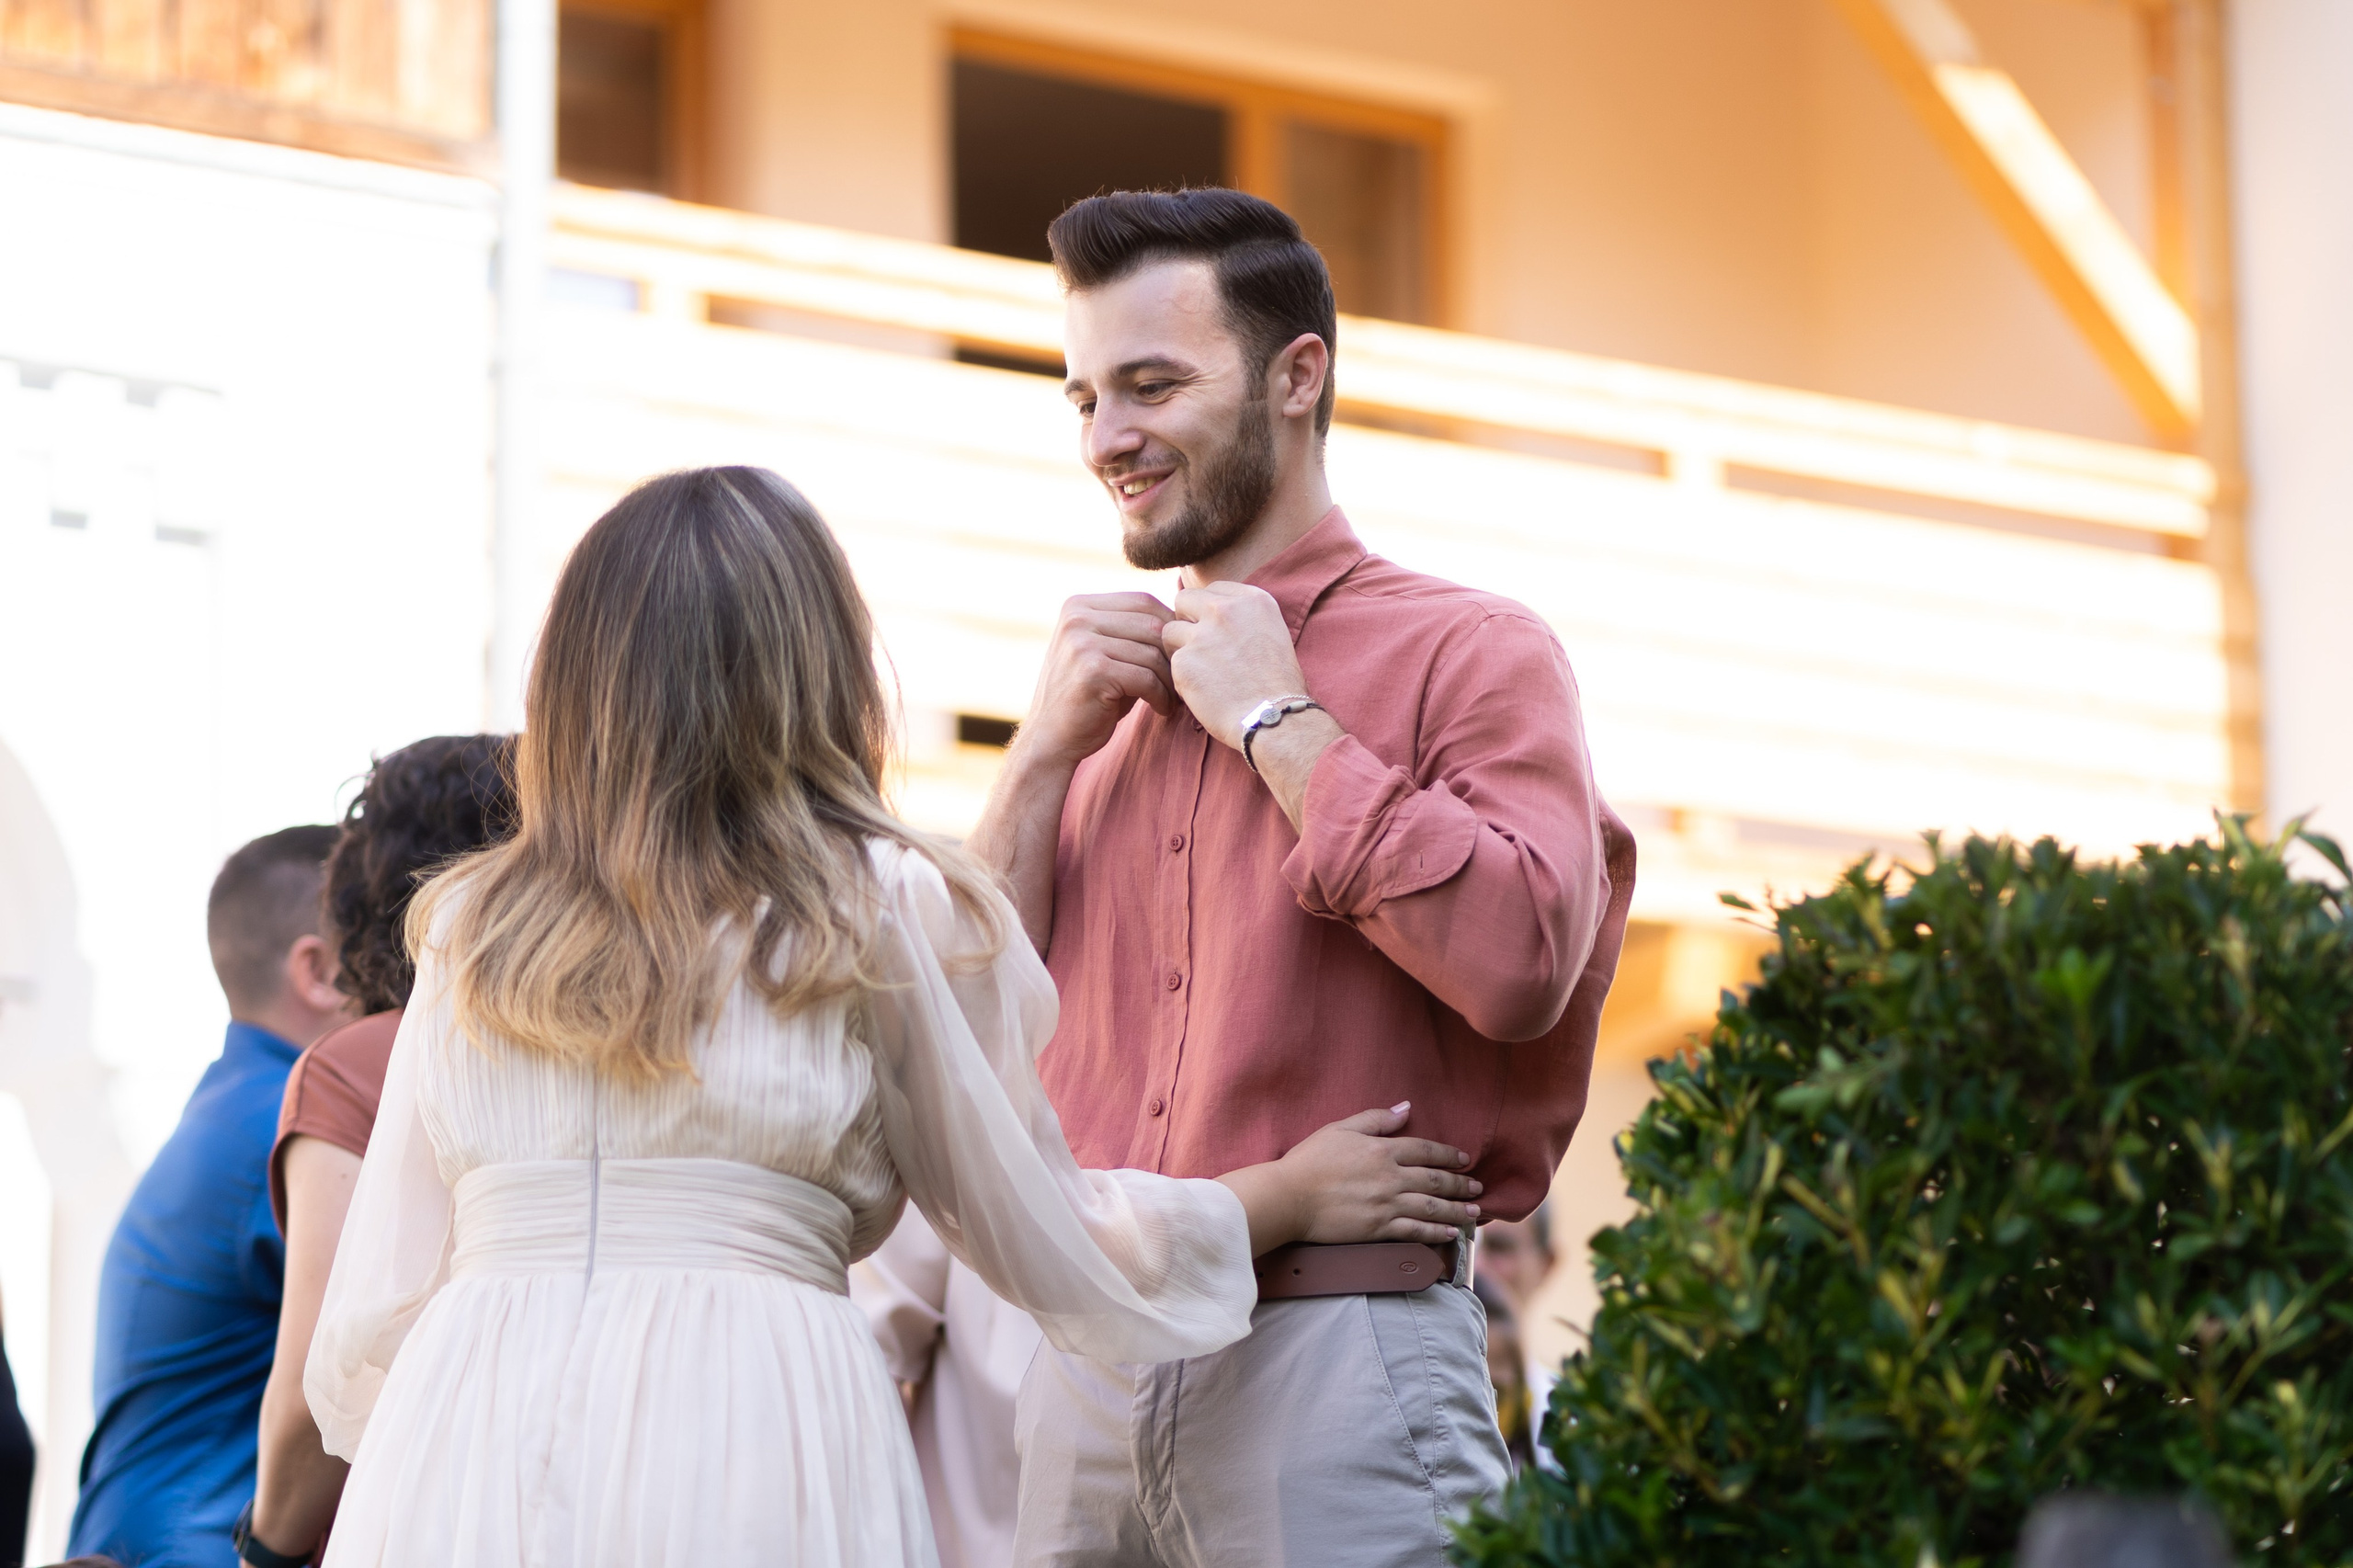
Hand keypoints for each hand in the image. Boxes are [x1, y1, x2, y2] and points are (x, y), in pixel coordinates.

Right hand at [1017, 593, 1176, 768]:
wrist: (1050, 739)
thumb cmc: (1088, 697)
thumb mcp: (1103, 653)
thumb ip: (1130, 631)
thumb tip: (1184, 619)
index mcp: (1079, 606)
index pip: (1142, 601)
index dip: (1171, 626)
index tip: (1181, 654)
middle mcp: (1077, 618)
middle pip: (1151, 624)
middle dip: (1174, 654)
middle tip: (1183, 678)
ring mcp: (1082, 643)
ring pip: (1152, 652)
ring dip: (1170, 679)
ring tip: (1173, 698)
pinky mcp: (1092, 671)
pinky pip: (1146, 678)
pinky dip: (1161, 696)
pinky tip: (1162, 708)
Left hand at [1161, 581, 1308, 749]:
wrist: (1275, 718)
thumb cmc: (1277, 684)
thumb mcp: (1270, 633)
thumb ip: (1241, 617)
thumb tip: (1209, 613)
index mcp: (1252, 599)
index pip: (1212, 589)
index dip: (1208, 611)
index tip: (1216, 631)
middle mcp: (1225, 610)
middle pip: (1183, 600)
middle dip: (1186, 621)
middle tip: (1199, 647)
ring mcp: (1202, 634)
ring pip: (1169, 631)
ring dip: (1179, 649)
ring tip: (1200, 671)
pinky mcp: (1184, 661)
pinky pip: (1171, 663)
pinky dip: (1181, 678)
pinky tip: (1202, 691)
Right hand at [1217, 1102, 1480, 1254]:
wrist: (1289, 1197)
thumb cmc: (1310, 1160)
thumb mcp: (1340, 1128)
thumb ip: (1375, 1119)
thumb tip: (1406, 1108)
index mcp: (1382, 1149)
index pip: (1425, 1150)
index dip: (1448, 1154)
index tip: (1464, 1159)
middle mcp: (1391, 1176)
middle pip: (1435, 1180)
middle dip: (1460, 1184)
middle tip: (1477, 1188)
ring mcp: (1386, 1204)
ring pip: (1431, 1207)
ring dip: (1456, 1210)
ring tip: (1474, 1213)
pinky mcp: (1379, 1228)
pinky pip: (1415, 1230)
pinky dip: (1435, 1232)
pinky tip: (1449, 1234)